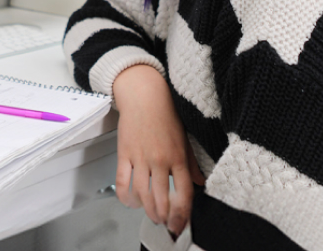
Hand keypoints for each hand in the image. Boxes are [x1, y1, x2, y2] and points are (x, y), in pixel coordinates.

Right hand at [110, 65, 204, 235]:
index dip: (182, 214)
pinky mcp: (124, 154)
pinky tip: (130, 202)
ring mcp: (140, 158)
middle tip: (164, 223)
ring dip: (146, 210)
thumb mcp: (185, 140)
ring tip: (150, 215)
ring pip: (141, 194)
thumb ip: (192, 165)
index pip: (183, 194)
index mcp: (178, 158)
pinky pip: (122, 181)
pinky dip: (125, 196)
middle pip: (160, 199)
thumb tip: (200, 183)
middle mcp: (160, 160)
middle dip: (163, 217)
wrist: (145, 96)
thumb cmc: (167, 116)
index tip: (180, 224)